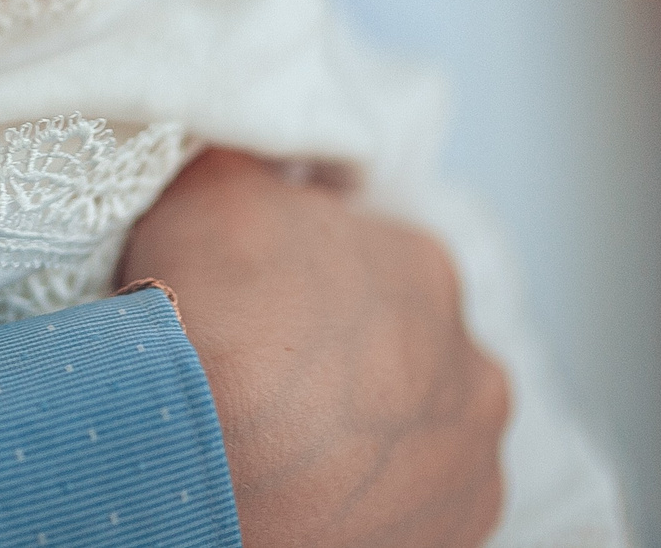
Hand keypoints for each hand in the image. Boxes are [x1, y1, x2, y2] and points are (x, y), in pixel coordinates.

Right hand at [119, 150, 508, 547]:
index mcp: (427, 269)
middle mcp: (472, 366)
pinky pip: (413, 512)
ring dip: (370, 440)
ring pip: (418, 439)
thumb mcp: (213, 186)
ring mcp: (469, 463)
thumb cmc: (208, 310)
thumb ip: (254, 162)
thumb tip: (260, 152)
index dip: (308, 286)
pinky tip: (314, 500)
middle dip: (352, 367)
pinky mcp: (456, 538)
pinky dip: (372, 506)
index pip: (373, 263)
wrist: (187, 449)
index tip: (260, 311)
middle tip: (271, 384)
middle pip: (405, 355)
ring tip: (290, 454)